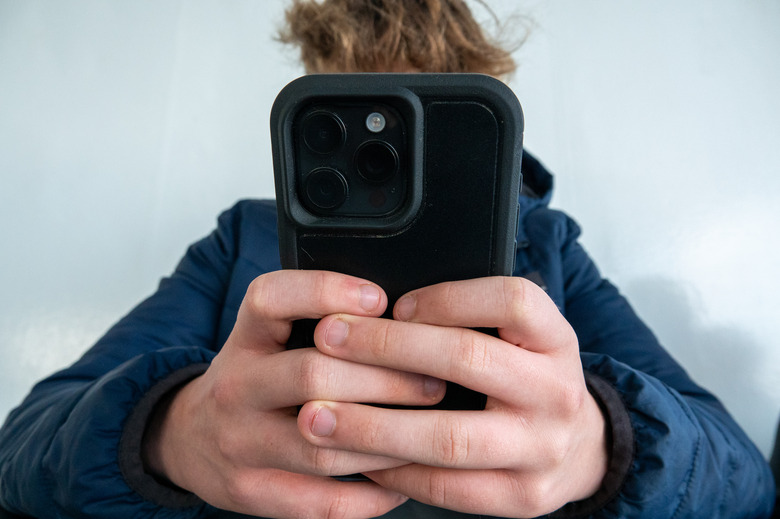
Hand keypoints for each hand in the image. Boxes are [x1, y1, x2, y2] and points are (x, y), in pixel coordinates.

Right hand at [143, 270, 444, 518]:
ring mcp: (240, 445)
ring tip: (430, 430)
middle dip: (384, 378)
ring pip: (323, 446)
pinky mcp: (252, 492)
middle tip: (434, 381)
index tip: (381, 299)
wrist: (190, 438)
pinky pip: (321, 503)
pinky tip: (405, 480)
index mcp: (245, 338)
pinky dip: (371, 496)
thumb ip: (317, 322)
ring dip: (387, 441)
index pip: (271, 299)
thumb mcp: (267, 338)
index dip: (326, 291)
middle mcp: (236, 387)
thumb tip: (404, 318)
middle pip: (312, 375)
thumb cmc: (255, 378)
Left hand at [298, 276, 607, 517]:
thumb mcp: (519, 339)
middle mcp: (557, 393)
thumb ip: (470, 320)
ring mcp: (542, 450)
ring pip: (448, 437)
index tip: (394, 303)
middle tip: (328, 338)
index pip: (511, 301)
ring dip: (373, 426)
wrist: (578, 448)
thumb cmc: (526, 379)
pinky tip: (355, 454)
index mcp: (556, 340)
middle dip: (387, 347)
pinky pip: (446, 487)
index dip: (448, 297)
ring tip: (317, 415)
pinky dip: (392, 469)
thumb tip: (377, 308)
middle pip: (468, 359)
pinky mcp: (521, 498)